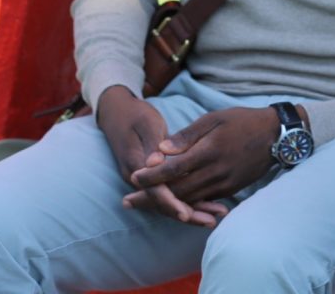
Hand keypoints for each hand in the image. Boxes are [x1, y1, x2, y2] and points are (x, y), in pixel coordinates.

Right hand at [95, 86, 219, 227]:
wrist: (117, 113)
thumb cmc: (135, 116)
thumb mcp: (146, 124)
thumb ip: (153, 143)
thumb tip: (156, 162)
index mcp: (135, 165)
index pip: (155, 191)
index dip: (171, 203)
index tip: (187, 214)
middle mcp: (138, 178)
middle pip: (164, 202)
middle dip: (187, 213)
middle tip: (212, 221)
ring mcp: (145, 180)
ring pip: (169, 201)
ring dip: (192, 209)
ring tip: (216, 217)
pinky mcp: (154, 177)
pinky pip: (171, 193)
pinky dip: (189, 199)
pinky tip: (210, 205)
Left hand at [126, 106, 280, 208]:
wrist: (277, 135)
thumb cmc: (242, 122)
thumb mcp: (214, 119)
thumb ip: (187, 135)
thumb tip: (161, 150)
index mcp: (210, 151)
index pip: (174, 168)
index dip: (152, 176)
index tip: (133, 178)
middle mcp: (216, 171)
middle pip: (178, 191)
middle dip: (151, 198)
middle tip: (128, 202)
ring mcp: (225, 183)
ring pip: (190, 199)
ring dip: (165, 204)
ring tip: (143, 205)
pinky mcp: (231, 189)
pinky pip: (204, 200)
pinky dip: (185, 203)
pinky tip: (171, 204)